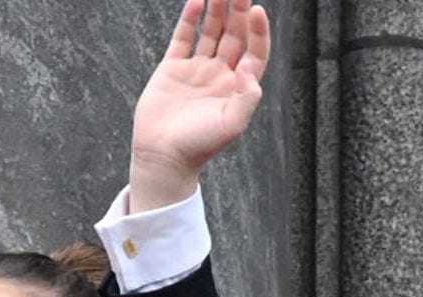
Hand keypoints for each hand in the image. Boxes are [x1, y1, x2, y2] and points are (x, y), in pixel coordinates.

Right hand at [128, 0, 270, 211]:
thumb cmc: (199, 145)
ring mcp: (197, 69)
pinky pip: (184, 38)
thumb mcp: (232, 125)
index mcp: (238, 87)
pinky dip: (190, 19)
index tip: (257, 11)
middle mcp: (220, 75)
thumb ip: (247, 97)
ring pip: (211, 32)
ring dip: (217, 9)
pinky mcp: (172, 68)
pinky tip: (197, 1)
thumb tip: (250, 68)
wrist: (163, 155)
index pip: (254, 52)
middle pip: (235, 36)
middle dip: (239, 12)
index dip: (259, 31)